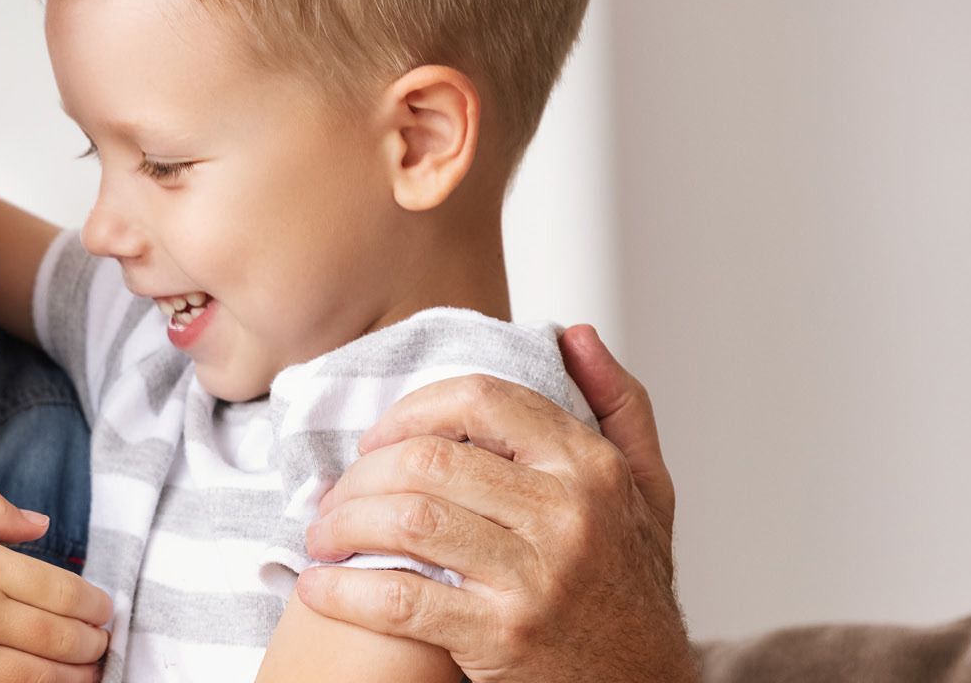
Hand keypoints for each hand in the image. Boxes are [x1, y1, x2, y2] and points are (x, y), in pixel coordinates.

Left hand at [292, 325, 696, 682]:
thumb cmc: (631, 587)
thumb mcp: (648, 491)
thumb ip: (618, 407)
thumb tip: (576, 336)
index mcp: (591, 468)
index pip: (480, 400)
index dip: (411, 410)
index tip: (378, 440)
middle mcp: (568, 513)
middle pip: (429, 459)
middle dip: (362, 475)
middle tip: (334, 496)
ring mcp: (537, 576)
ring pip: (408, 520)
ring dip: (344, 524)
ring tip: (323, 537)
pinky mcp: (503, 634)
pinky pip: (400, 599)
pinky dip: (345, 590)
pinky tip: (321, 587)